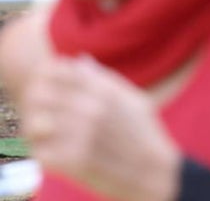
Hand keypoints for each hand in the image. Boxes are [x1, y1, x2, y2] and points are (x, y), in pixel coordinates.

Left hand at [22, 55, 179, 200]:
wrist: (152, 170)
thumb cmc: (144, 133)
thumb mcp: (132, 98)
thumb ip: (104, 78)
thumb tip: (80, 59)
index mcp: (105, 90)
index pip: (60, 71)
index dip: (48, 77)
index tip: (52, 88)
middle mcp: (91, 108)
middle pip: (42, 94)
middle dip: (39, 103)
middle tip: (46, 113)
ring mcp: (81, 135)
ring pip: (36, 122)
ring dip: (38, 128)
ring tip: (49, 134)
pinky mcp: (74, 161)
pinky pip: (41, 151)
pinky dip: (44, 152)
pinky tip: (57, 153)